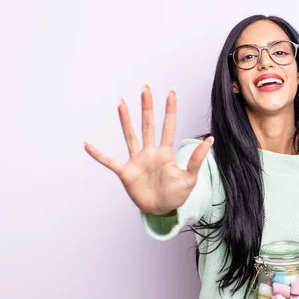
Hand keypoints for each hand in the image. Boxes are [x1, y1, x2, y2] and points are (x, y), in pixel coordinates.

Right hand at [84, 85, 213, 214]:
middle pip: (148, 125)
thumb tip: (210, 139)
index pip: (168, 127)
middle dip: (147, 107)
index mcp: (165, 153)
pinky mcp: (126, 173)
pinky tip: (87, 145)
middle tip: (145, 88)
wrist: (161, 210)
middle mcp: (150, 153)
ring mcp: (137, 161)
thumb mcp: (190, 178)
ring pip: (130, 136)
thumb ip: (197, 159)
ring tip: (121, 103)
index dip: (170, 110)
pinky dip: (99, 155)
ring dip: (125, 120)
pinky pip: (110, 162)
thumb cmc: (176, 195)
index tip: (172, 92)